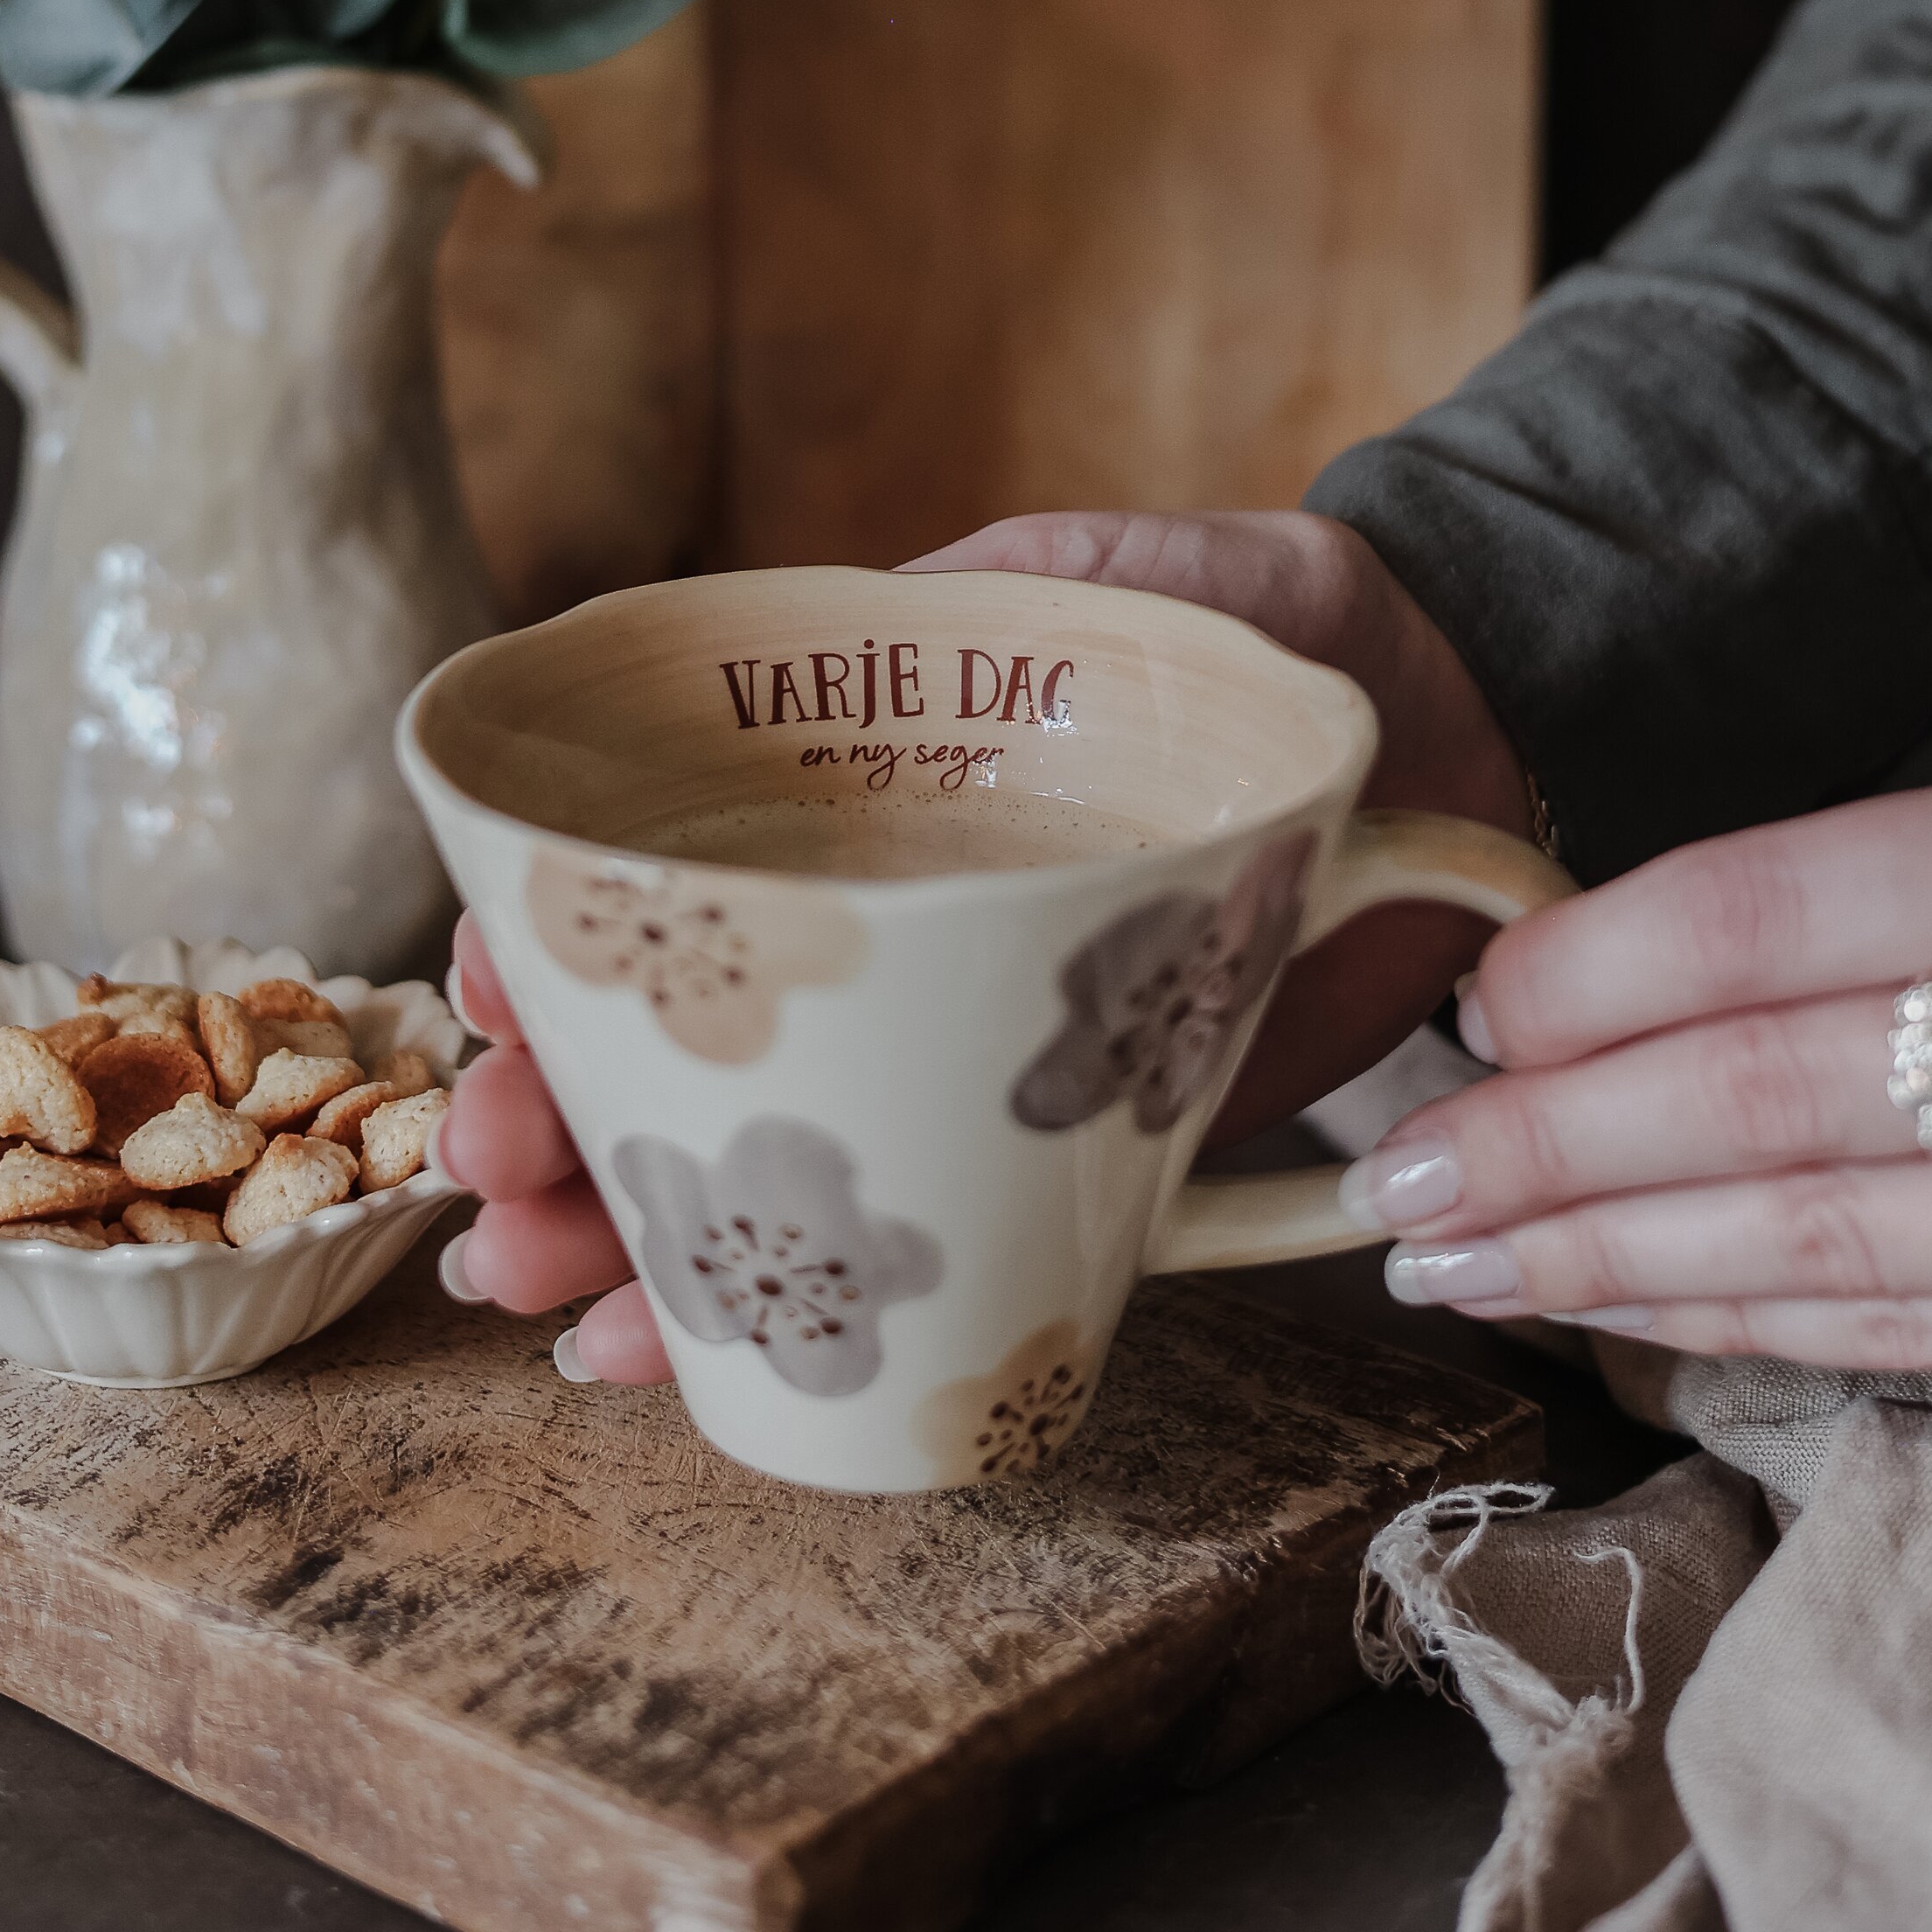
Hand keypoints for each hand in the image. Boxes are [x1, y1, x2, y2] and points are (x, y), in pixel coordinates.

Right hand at [442, 508, 1531, 1377]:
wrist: (1456, 726)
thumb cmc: (1256, 625)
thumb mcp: (1075, 579)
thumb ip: (939, 612)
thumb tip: (764, 658)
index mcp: (851, 813)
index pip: (660, 891)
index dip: (549, 946)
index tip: (475, 999)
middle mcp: (888, 950)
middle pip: (684, 1052)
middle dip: (562, 1126)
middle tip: (492, 1193)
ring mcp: (967, 1064)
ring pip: (769, 1173)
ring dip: (636, 1242)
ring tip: (541, 1296)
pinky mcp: (1073, 1154)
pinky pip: (922, 1248)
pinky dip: (797, 1317)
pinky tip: (667, 1352)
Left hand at [1340, 750, 1931, 1390]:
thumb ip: (1899, 884)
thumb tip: (1616, 969)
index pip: (1765, 919)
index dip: (1588, 974)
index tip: (1467, 1008)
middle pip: (1756, 1099)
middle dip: (1546, 1151)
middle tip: (1390, 1186)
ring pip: (1813, 1241)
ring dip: (1601, 1264)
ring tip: (1445, 1268)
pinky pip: (1907, 1329)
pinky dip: (1738, 1324)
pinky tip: (1609, 1316)